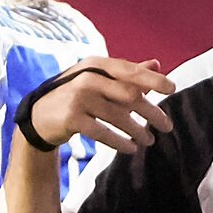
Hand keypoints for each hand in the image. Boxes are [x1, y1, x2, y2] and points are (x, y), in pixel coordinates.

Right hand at [27, 57, 176, 154]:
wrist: (40, 115)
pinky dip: (119, 142)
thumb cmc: (76, 95)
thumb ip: (127, 73)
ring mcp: (79, 98)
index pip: (130, 71)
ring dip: (137, 131)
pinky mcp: (71, 118)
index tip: (172, 89)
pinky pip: (102, 132)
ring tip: (149, 141)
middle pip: (128, 94)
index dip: (152, 79)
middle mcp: (88, 78)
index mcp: (97, 65)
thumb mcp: (99, 79)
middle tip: (167, 126)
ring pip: (118, 116)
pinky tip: (131, 149)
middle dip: (151, 112)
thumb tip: (157, 63)